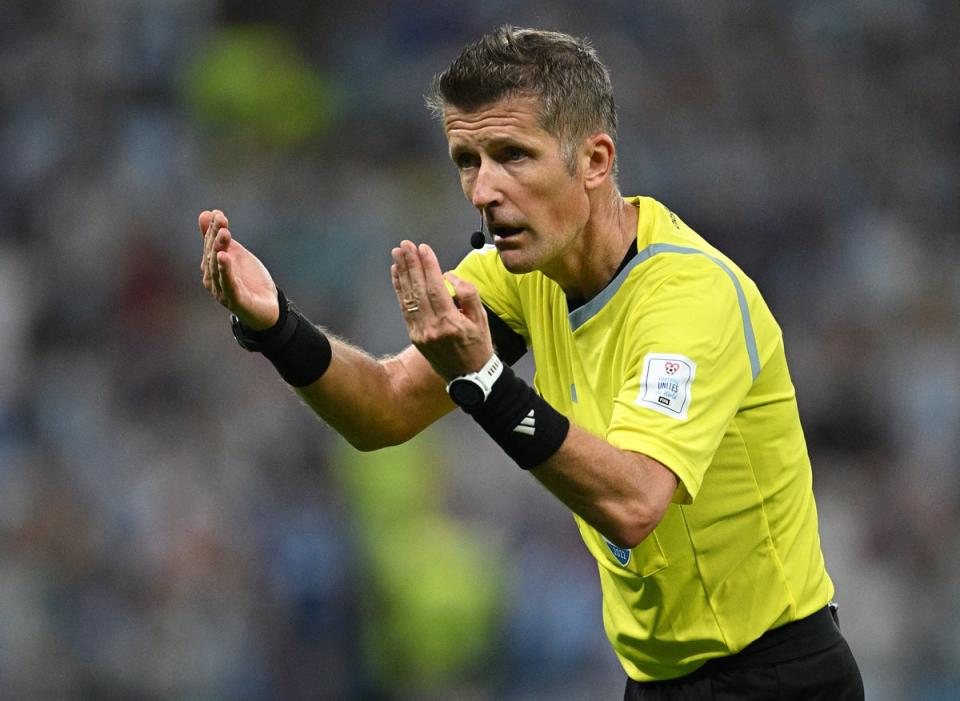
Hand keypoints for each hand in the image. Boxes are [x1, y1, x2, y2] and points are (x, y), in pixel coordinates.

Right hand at [197, 210, 278, 329]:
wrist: (266, 307)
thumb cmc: (248, 280)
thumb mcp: (235, 254)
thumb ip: (220, 237)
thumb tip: (205, 213)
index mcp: (211, 267)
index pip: (210, 245)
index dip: (212, 229)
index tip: (218, 213)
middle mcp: (212, 279)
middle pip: (213, 254)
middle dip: (216, 236)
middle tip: (221, 219)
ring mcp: (222, 290)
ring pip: (218, 267)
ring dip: (220, 248)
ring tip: (224, 233)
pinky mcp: (234, 300)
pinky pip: (228, 284)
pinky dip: (225, 270)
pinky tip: (224, 257)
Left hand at [390, 240, 493, 379]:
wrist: (469, 377)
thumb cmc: (479, 345)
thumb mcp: (481, 319)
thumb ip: (468, 294)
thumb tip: (448, 276)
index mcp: (451, 323)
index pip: (435, 288)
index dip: (428, 266)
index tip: (423, 248)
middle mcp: (432, 328)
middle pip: (418, 290)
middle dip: (411, 264)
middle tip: (405, 245)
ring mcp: (420, 333)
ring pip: (408, 298)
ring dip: (402, 273)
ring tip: (397, 254)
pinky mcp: (414, 336)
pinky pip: (405, 308)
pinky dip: (399, 289)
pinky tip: (397, 274)